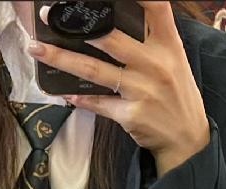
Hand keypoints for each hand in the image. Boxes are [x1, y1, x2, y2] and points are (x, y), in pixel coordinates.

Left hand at [29, 1, 209, 176]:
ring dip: (62, 59)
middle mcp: (155, 64)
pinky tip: (63, 92)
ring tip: (38, 49)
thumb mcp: (174, 60)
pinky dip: (79, 98)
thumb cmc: (176, 94)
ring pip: (94, 70)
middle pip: (110, 37)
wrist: (187, 139)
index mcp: (168, 44)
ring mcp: (142, 90)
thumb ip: (151, 38)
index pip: (155, 7)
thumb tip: (113, 21)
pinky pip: (98, 103)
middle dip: (77, 24)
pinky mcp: (131, 115)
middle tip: (48, 15)